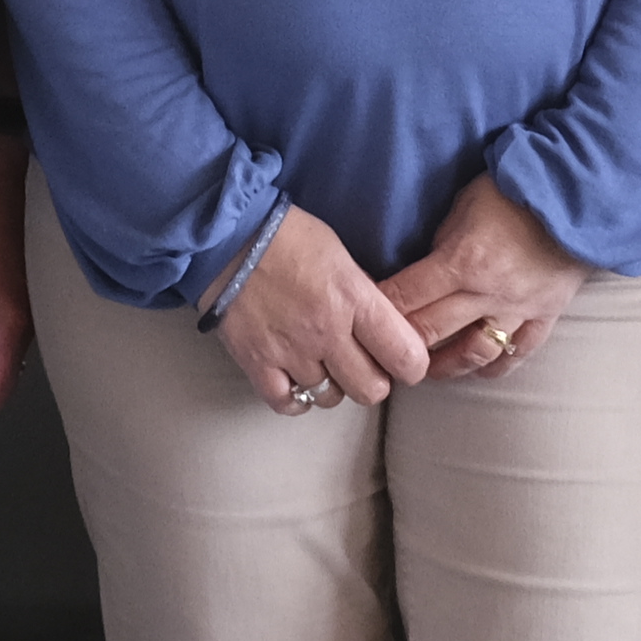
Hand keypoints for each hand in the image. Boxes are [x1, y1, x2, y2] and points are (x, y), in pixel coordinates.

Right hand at [209, 204, 434, 418]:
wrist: (228, 236)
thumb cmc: (287, 236)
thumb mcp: (341, 255)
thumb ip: (363, 295)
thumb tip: (380, 326)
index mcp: (354, 299)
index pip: (406, 356)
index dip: (411, 363)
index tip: (403, 358)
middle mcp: (326, 331)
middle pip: (371, 390)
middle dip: (373, 380)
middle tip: (363, 364)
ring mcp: (290, 351)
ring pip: (330, 397)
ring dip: (331, 385)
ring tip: (323, 363)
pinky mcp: (256, 362)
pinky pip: (286, 403)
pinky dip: (295, 398)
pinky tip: (296, 381)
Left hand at [377, 179, 587, 379]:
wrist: (580, 195)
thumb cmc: (516, 190)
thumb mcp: (465, 205)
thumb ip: (442, 241)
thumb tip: (421, 268)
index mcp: (462, 261)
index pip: (407, 296)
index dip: (377, 309)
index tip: (357, 317)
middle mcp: (487, 293)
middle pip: (431, 331)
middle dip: (399, 344)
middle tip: (378, 353)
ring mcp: (518, 309)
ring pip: (473, 353)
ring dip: (443, 367)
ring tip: (423, 372)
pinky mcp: (545, 315)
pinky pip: (517, 352)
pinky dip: (494, 366)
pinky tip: (475, 369)